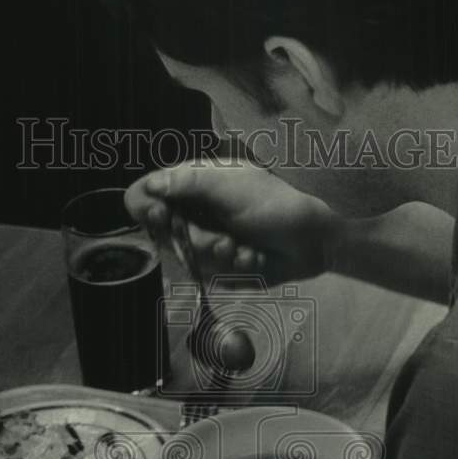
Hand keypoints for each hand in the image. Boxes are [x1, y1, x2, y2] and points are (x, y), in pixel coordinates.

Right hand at [126, 160, 339, 285]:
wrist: (313, 239)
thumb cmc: (275, 204)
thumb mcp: (231, 186)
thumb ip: (188, 182)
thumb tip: (150, 185)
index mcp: (192, 185)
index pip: (144, 196)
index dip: (147, 209)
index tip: (164, 218)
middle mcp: (193, 213)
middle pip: (163, 236)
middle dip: (198, 242)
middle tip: (226, 240)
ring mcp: (204, 241)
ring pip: (187, 259)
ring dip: (220, 257)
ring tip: (246, 249)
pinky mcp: (218, 267)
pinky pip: (209, 276)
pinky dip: (235, 268)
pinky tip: (254, 259)